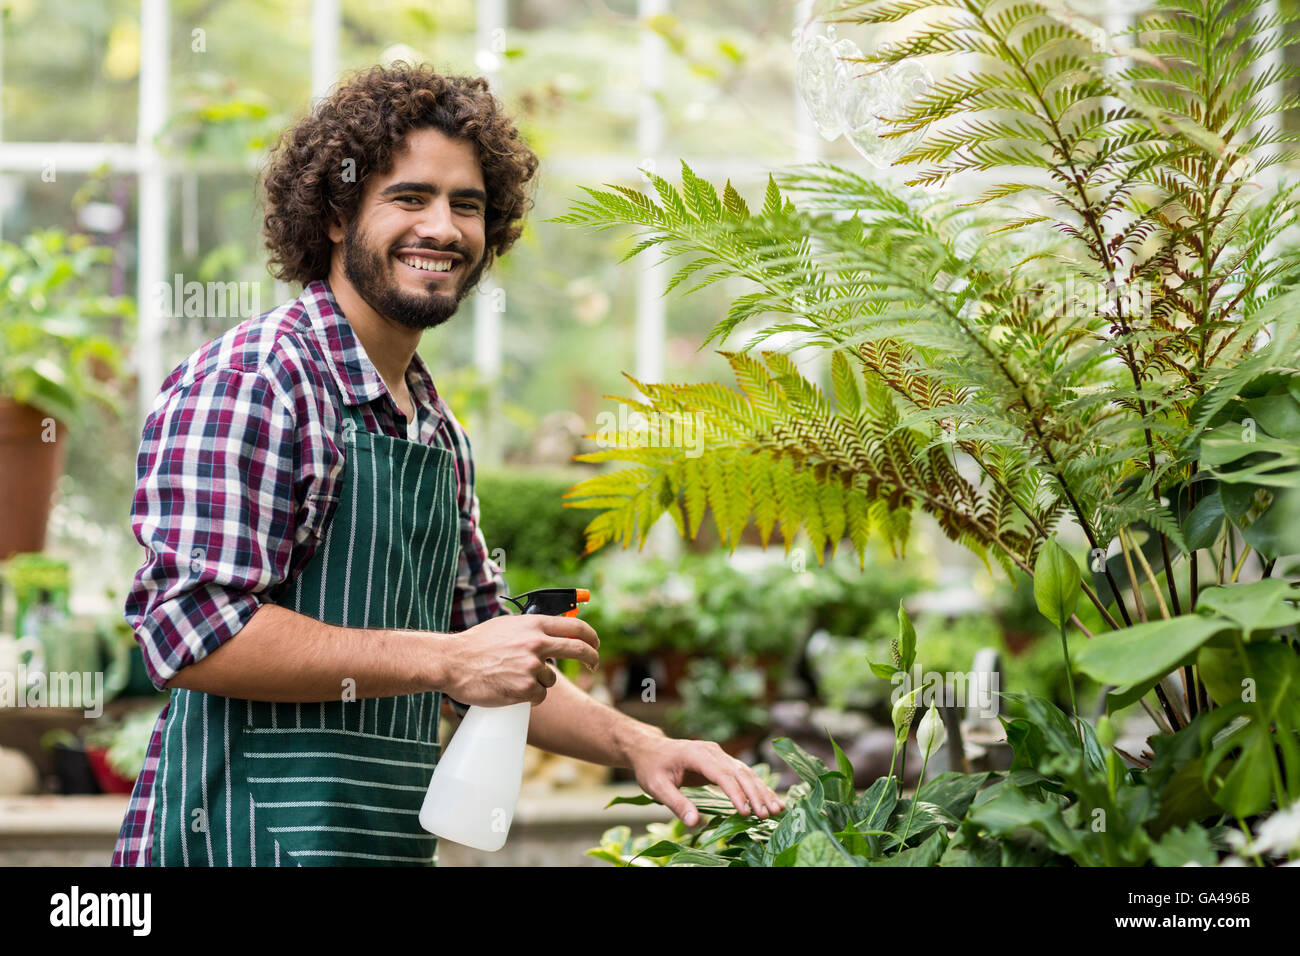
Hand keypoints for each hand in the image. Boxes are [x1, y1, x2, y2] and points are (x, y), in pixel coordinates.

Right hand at [439, 614, 599, 707]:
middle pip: (578, 650)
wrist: (454, 662)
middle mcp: (537, 643)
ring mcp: (532, 666)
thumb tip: (551, 633)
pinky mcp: (525, 688)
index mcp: (533, 625)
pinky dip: (528, 697)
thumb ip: (530, 629)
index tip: (594, 644)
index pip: (574, 627)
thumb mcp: (507, 627)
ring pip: (551, 679)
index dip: (590, 636)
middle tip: (593, 665)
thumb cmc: (476, 644)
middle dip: (591, 659)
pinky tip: (510, 690)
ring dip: (539, 683)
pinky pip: (539, 696)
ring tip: (513, 678)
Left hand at [628, 736, 784, 826]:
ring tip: (777, 809)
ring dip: (761, 790)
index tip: (745, 812)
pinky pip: (742, 774)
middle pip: (739, 772)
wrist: (650, 749)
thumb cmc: (651, 767)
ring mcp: (719, 754)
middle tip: (767, 814)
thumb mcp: (657, 787)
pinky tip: (770, 800)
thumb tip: (695, 823)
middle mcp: (712, 751)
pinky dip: (757, 787)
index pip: (721, 774)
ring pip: (745, 772)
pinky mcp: (722, 761)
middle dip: (754, 794)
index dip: (735, 793)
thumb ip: (676, 803)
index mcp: (696, 754)